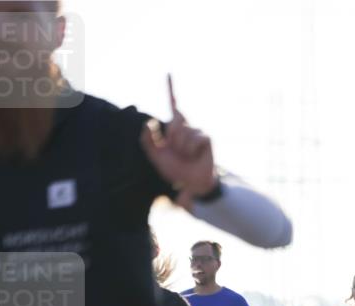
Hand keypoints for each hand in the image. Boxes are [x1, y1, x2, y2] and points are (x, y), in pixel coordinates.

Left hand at [140, 75, 216, 196]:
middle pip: (175, 120)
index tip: (168, 73)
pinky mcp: (206, 138)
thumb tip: (150, 122)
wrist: (190, 183)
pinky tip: (195, 156)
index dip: (170, 89)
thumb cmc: (175, 170)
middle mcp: (187, 126)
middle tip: (177, 152)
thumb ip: (147, 140)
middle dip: (172, 138)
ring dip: (181, 147)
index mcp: (175, 128)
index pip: (172, 105)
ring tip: (187, 156)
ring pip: (183, 131)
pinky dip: (190, 150)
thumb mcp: (155, 155)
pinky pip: (194, 138)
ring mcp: (198, 132)